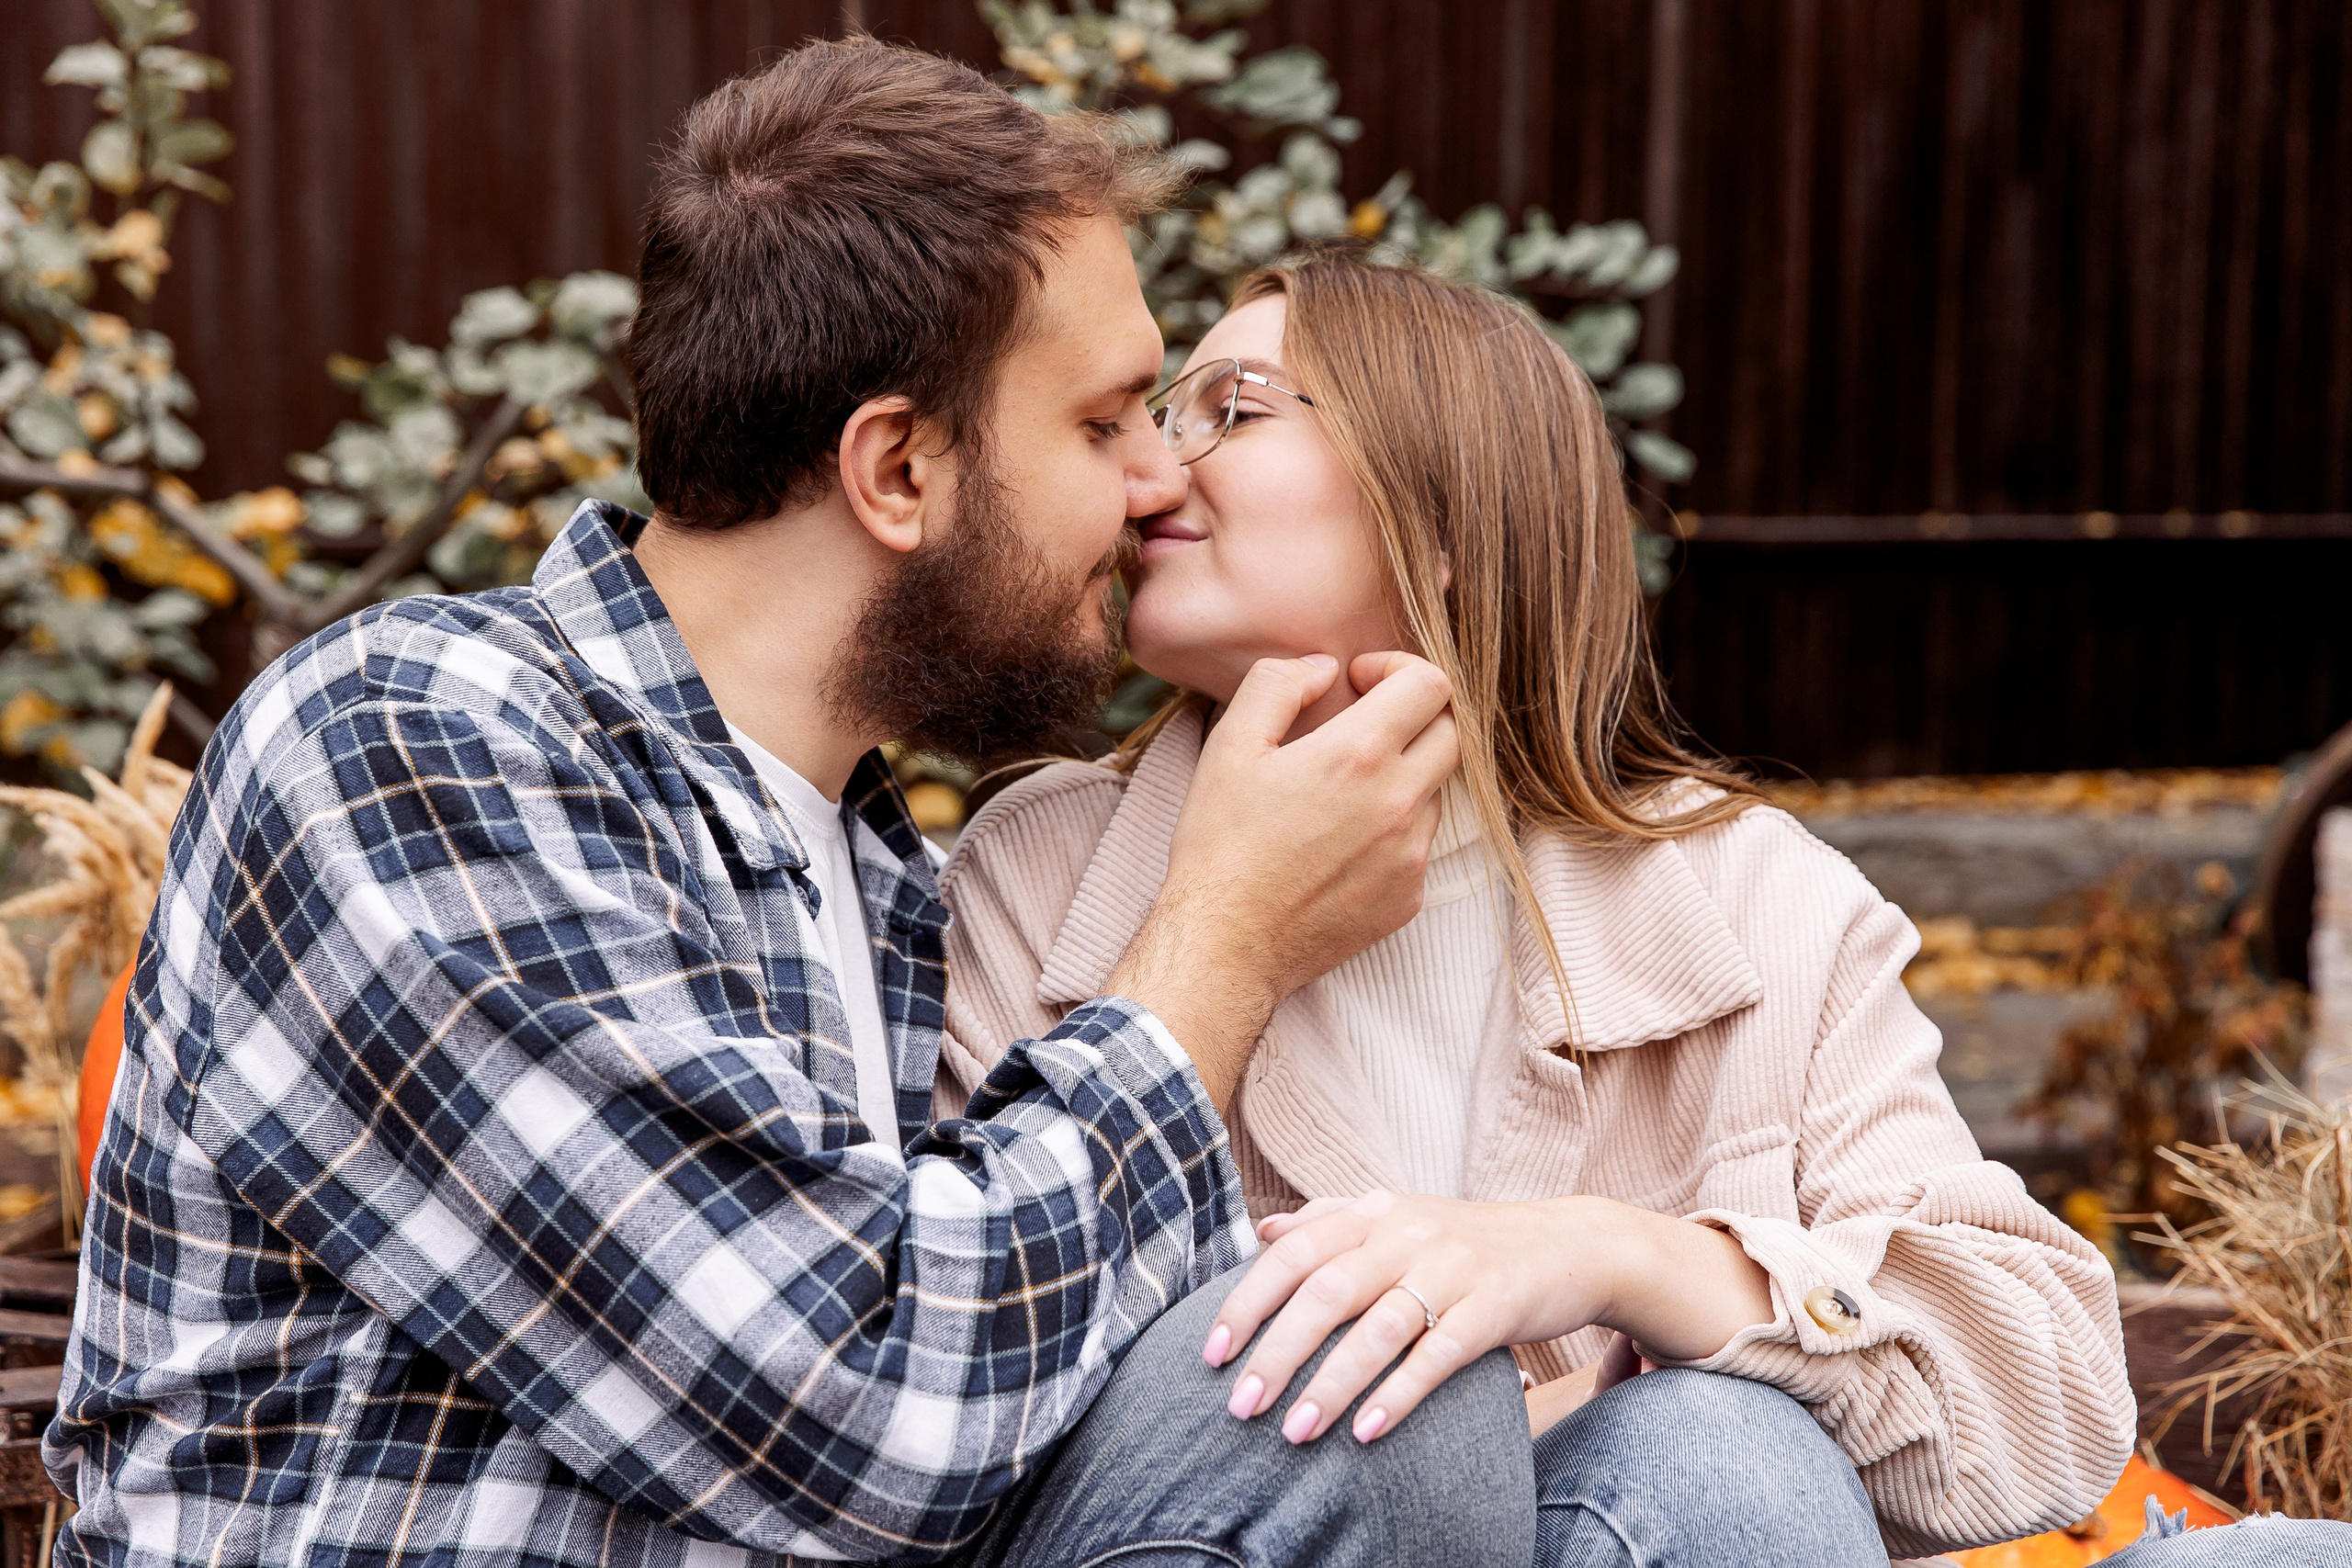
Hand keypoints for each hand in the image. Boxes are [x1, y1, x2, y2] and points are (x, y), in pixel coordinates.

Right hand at [1106, 652, 1456, 1108]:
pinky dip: (1395, 827)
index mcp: (1359, 755)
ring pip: (1437, 788)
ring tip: (1344, 789)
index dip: (1398, 667)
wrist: (1226, 945)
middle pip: (1451, 731)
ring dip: (1405, 772)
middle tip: (1364, 723)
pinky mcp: (1409, 896)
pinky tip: (1342, 840)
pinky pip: (1421, 842)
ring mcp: (1412, 854)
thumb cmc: (1220, 844)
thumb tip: (1325, 669)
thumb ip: (1278, 684)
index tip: (1361, 682)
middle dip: (1413, 714)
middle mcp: (1400, 802)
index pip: (1431, 684)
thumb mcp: (1230, 746)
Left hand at [1201, 1190, 1771, 1443]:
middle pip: (1326, 1290)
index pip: (1293, 1251)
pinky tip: (1366, 1432)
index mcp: (1374, 1212)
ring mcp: (1453, 1268)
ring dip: (1331, 1384)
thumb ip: (1330, 1219)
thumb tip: (1263, 1231)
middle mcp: (1407, 1233)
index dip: (1247, 1301)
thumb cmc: (1468, 1240)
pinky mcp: (1495, 1306)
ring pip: (1378, 1327)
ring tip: (1292, 1433)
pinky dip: (1399, 1393)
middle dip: (1277, 1352)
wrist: (1569, 1244)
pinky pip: (1439, 1353)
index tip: (1212, 1353)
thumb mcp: (1399, 1216)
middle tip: (1240, 1406)